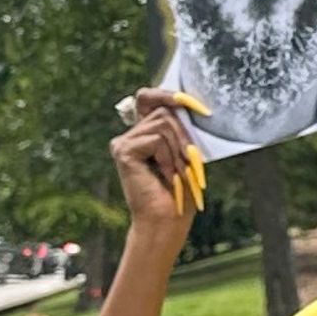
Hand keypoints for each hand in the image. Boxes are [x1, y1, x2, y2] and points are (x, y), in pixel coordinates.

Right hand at [111, 88, 211, 229]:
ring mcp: (123, 142)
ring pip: (163, 124)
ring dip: (179, 150)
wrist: (166, 221)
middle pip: (163, 111)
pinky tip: (164, 175)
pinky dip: (168, 157)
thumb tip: (189, 103)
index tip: (194, 103)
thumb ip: (181, 128)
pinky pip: (156, 139)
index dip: (168, 94)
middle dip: (184, 135)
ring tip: (177, 172)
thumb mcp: (186, 154)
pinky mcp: (122, 150)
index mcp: (144, 134)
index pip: (149, 97)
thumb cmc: (180, 192)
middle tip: (190, 160)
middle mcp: (130, 135)